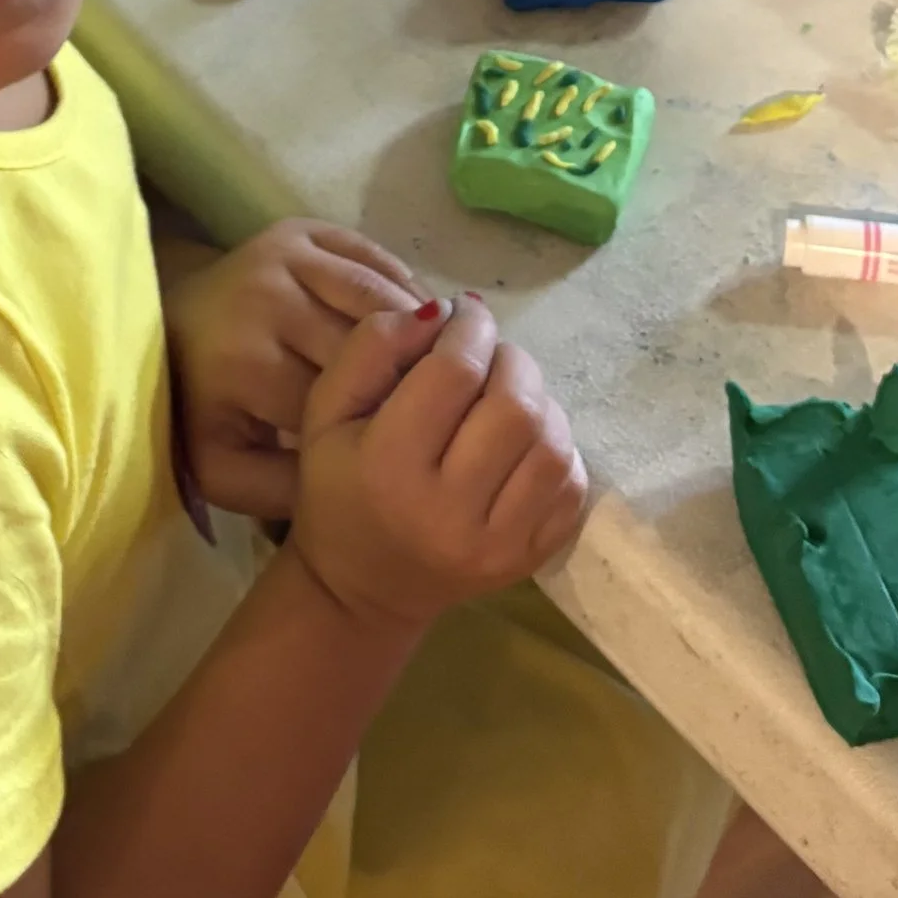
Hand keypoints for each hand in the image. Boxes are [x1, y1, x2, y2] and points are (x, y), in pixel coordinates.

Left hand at [163, 220, 425, 518]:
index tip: (404, 449)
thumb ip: (286, 492)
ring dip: (422, 332)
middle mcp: (267, 295)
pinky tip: (422, 328)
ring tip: (446, 370)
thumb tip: (360, 486)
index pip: (343, 398)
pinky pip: (377, 259)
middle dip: (407, 378)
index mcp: (247, 360)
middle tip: (438, 411)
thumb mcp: (227, 470)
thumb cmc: (203, 408)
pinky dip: (409, 292)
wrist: (169, 332)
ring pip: (384, 296)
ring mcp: (285, 252)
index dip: (382, 425)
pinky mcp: (302, 227)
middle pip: (369, 343)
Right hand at [288, 294, 589, 632]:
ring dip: (538, 401)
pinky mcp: (529, 559)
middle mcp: (450, 511)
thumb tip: (441, 311)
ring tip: (506, 394)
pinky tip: (522, 442)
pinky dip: (557, 447)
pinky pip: (571, 484)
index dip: (468, 328)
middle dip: (508, 359)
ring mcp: (497, 543)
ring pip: (552, 443)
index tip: (462, 315)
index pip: (455, 372)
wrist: (360, 587)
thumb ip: (372, 348)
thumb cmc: (338, 487)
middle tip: (486, 354)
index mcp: (390, 467)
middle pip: (515, 406)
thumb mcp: (326, 411)